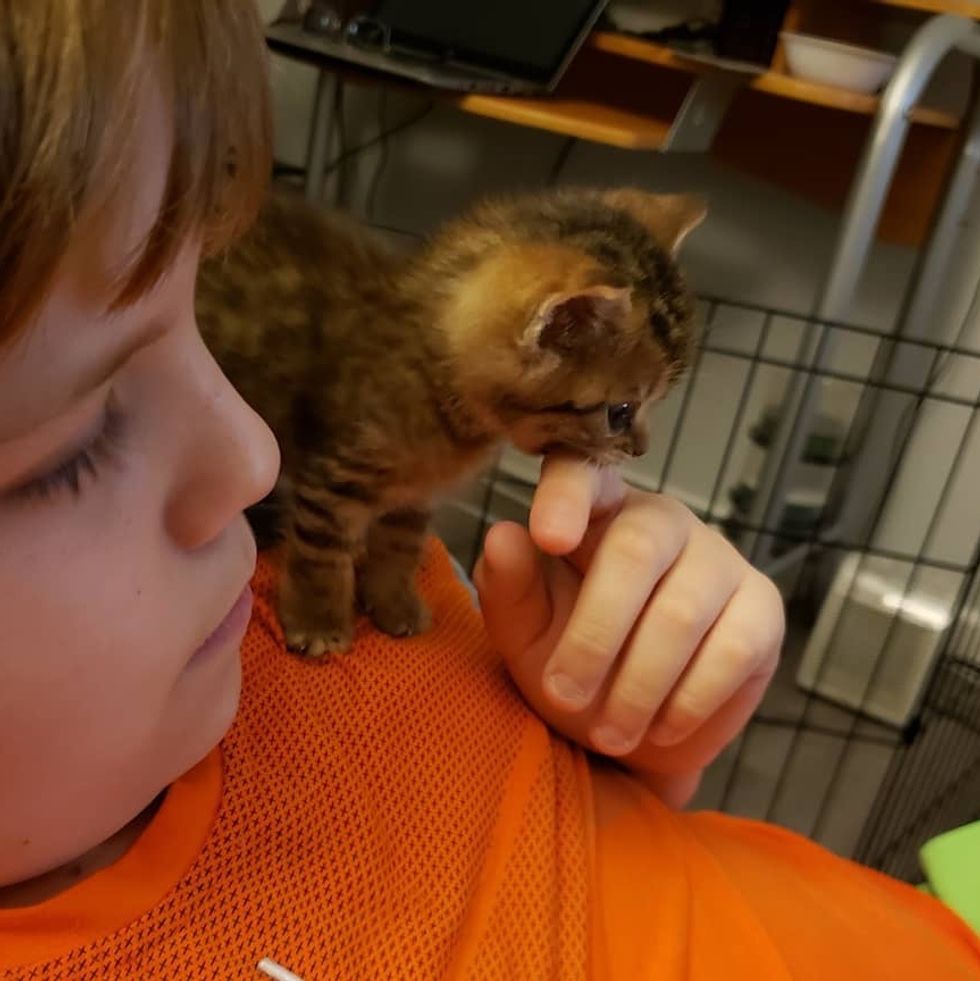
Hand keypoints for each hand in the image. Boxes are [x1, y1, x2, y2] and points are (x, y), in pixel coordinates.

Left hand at [473, 455, 783, 806]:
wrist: (637, 732)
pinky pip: (731, 651)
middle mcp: (663, 520)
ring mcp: (719, 559)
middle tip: (564, 695)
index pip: (583, 471)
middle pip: (636, 550)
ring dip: (637, 685)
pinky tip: (660, 727)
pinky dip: (688, 701)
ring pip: (682, 612)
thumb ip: (510, 586)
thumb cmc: (574, 664)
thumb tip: (503, 534)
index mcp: (598, 511)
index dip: (567, 493)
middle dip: (594, 634)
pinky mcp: (761, 608)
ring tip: (607, 732)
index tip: (548, 537)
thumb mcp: (525, 634)